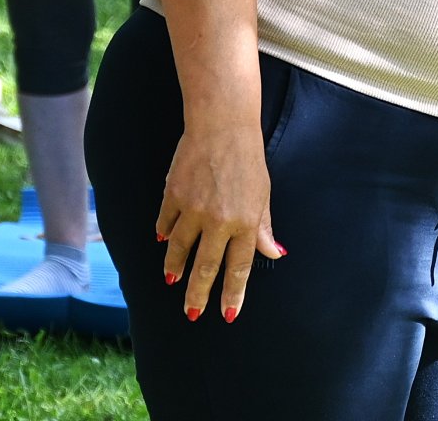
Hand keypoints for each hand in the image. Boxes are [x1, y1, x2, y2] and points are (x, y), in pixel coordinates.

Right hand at [156, 124, 285, 322]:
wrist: (222, 125)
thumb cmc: (248, 158)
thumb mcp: (263, 193)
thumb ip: (263, 227)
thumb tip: (275, 252)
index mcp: (246, 222)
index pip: (239, 267)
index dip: (233, 294)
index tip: (227, 314)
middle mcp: (219, 221)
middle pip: (206, 267)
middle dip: (198, 294)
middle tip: (192, 313)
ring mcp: (194, 209)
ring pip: (179, 249)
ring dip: (175, 267)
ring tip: (172, 280)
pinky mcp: (174, 195)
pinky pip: (166, 223)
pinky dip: (164, 234)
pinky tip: (163, 242)